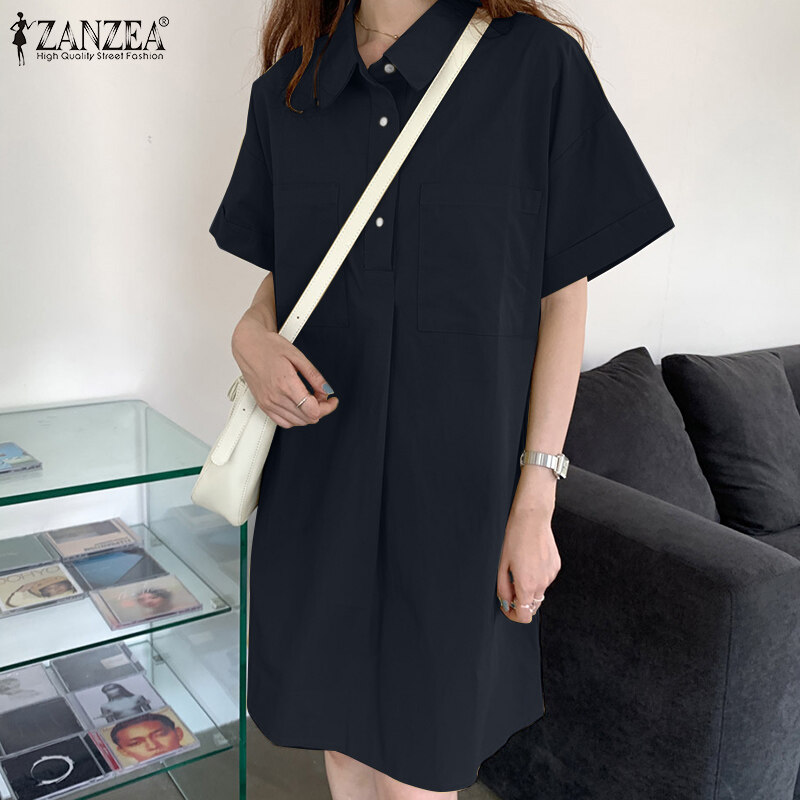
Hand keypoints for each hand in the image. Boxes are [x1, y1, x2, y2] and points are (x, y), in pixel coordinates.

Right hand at [231, 316, 338, 428]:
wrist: (248, 346)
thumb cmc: (269, 347)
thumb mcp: (298, 356)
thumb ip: (314, 376)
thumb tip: (327, 390)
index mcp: (286, 384)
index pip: (313, 410)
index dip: (328, 407)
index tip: (332, 400)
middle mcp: (275, 397)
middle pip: (307, 418)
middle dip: (321, 409)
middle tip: (322, 396)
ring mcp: (268, 403)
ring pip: (296, 422)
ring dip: (308, 414)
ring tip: (311, 399)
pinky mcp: (263, 405)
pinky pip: (283, 422)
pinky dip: (295, 418)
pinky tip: (299, 406)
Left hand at [496, 489, 560, 623]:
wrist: (532, 520)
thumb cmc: (514, 539)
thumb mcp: (502, 565)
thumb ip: (504, 588)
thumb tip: (506, 603)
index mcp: (526, 585)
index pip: (524, 616)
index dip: (513, 616)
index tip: (507, 608)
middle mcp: (542, 583)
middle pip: (532, 606)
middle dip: (521, 602)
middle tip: (510, 587)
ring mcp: (551, 575)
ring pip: (539, 591)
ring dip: (529, 588)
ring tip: (520, 568)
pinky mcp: (556, 567)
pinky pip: (546, 579)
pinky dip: (537, 577)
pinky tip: (531, 561)